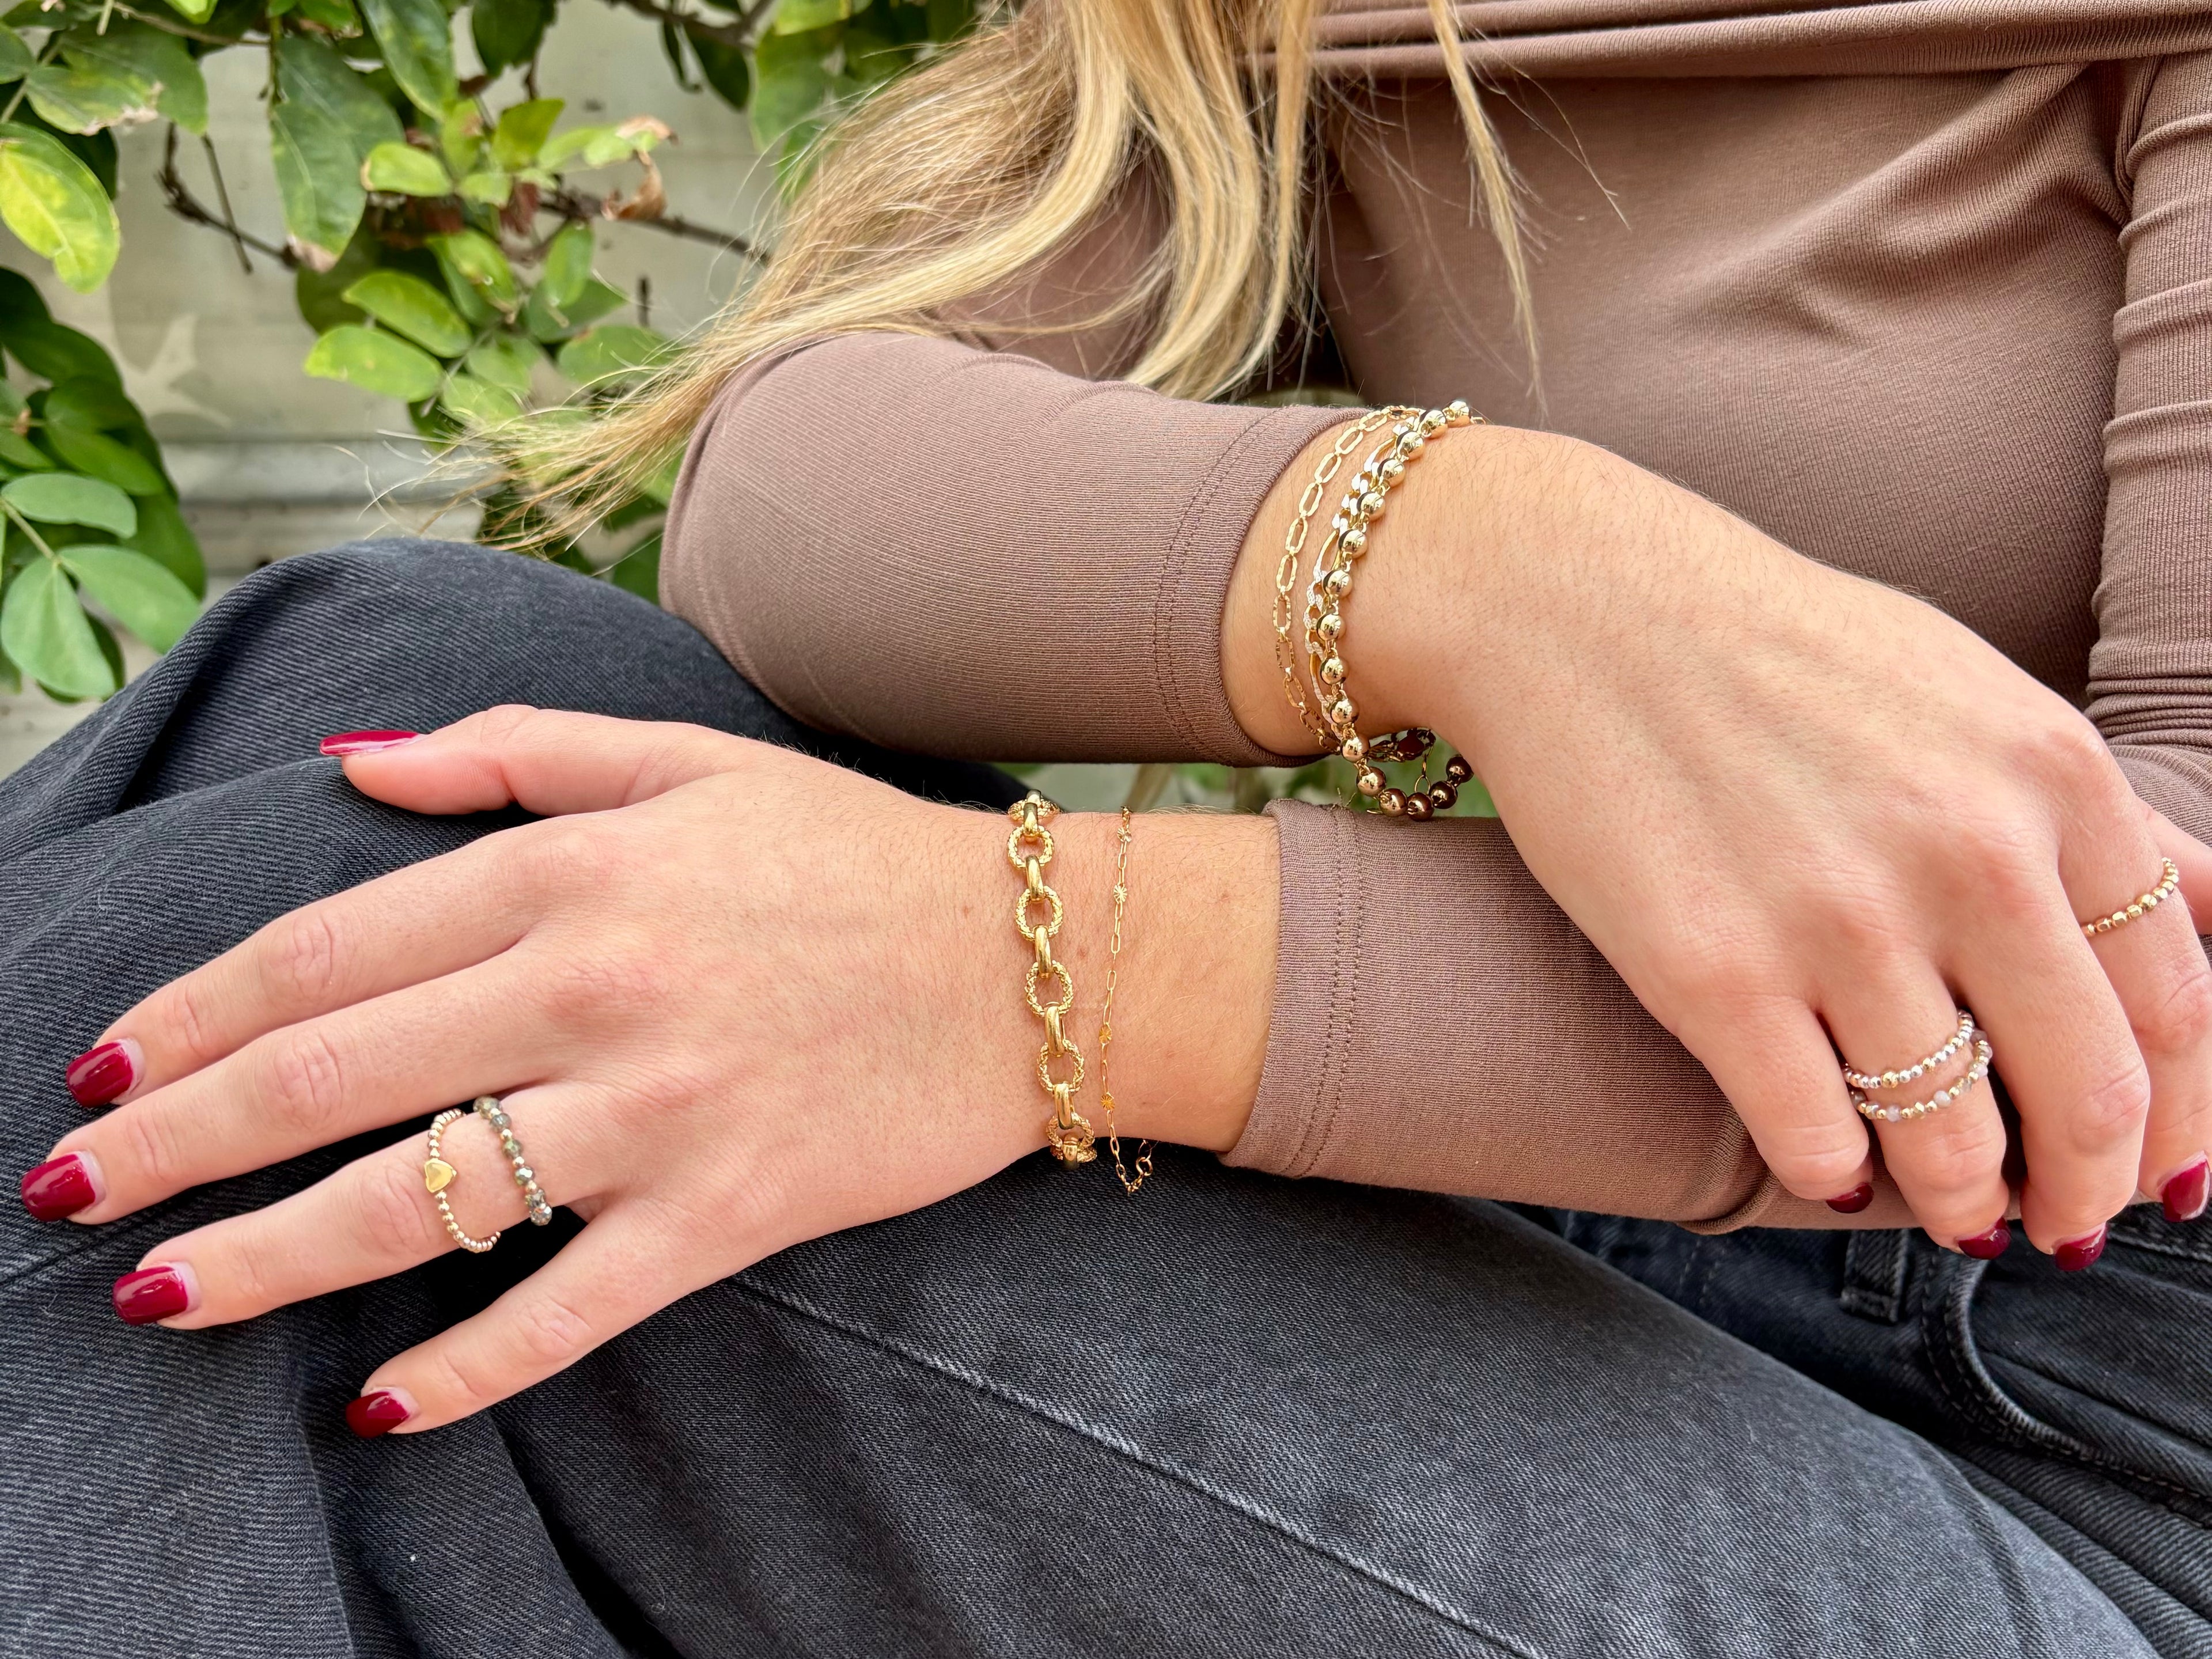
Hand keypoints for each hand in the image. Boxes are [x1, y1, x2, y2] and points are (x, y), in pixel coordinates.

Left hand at [31, 710, 1273, 1431]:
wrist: (1037, 962)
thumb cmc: (855, 855)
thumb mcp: (687, 761)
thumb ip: (512, 751)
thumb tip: (351, 767)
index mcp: (573, 872)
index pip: (330, 948)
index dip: (199, 1013)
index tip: (111, 1067)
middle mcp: (592, 989)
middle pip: (334, 1075)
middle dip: (179, 1143)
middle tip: (72, 1195)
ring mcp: (657, 1110)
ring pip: (419, 1200)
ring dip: (266, 1260)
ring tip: (158, 1300)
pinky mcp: (726, 1210)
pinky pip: (570, 1303)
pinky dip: (471, 1364)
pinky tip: (380, 1404)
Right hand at [1229, 422, 2211, 1255]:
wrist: (1578, 606)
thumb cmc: (1778, 651)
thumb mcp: (1977, 693)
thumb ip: (2096, 814)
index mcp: (2051, 775)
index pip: (2177, 1003)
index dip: (2181, 1116)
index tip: (2152, 1164)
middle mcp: (1964, 849)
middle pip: (2091, 1090)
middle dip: (2088, 1188)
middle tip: (2061, 1222)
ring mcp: (1834, 916)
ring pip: (1954, 1139)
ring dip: (1965, 1203)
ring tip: (1952, 1210)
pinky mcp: (1710, 970)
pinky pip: (1814, 1137)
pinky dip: (1835, 1176)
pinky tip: (1827, 1162)